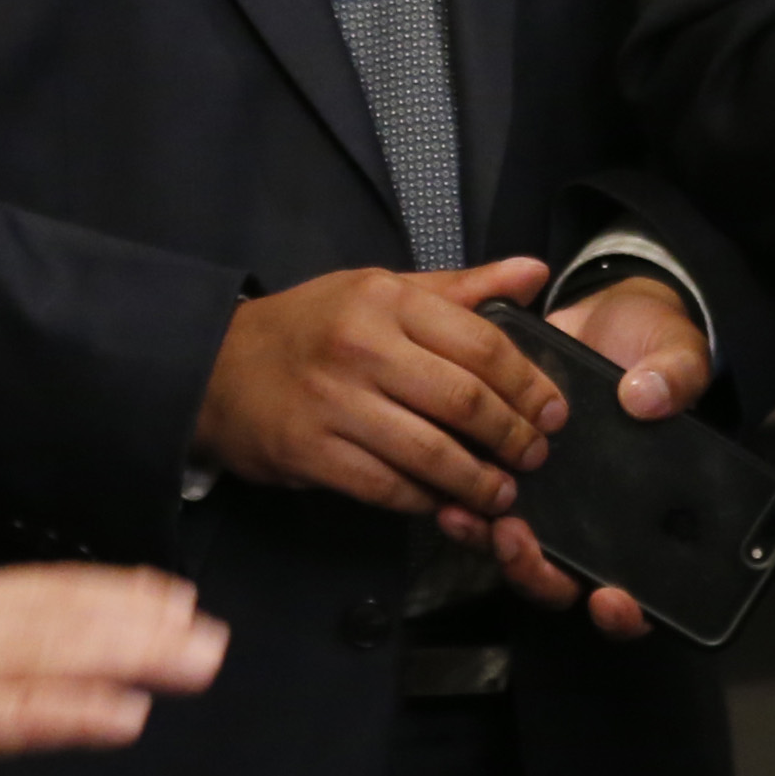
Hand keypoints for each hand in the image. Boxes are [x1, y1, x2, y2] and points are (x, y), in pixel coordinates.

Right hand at [0, 562, 226, 775]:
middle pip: (73, 615)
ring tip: (191, 661)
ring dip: (135, 656)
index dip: (121, 592)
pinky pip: (25, 714)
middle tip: (210, 633)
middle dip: (146, 624)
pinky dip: (80, 710)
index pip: (57, 587)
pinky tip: (126, 714)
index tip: (177, 597)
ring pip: (63, 652)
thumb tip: (64, 643)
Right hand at [192, 257, 566, 517]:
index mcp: (387, 300)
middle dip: (513, 436)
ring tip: (503, 492)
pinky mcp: (312, 453)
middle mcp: (363, 347)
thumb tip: (534, 272)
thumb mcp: (381, 289)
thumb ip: (461, 287)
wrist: (219, 367)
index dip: (528, 383)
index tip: (555, 411)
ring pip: (430, 452)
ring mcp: (335, 403)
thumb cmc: (313, 325)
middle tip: (536, 456)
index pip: (481, 342)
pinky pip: (387, 486)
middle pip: (463, 400)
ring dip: (477, 481)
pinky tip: (446, 503)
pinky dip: (425, 500)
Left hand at [438, 275, 712, 639]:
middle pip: (562, 577)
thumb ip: (676, 377)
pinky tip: (445, 485)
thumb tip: (648, 398)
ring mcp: (547, 498)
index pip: (639, 587)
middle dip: (535, 573)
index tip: (610, 599)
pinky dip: (464, 506)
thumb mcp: (677, 353)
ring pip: (515, 549)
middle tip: (517, 542)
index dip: (625, 610)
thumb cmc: (652, 346)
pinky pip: (481, 503)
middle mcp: (591, 517)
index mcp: (642, 510)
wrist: (607, 314)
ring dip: (489, 544)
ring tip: (467, 514)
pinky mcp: (507, 467)